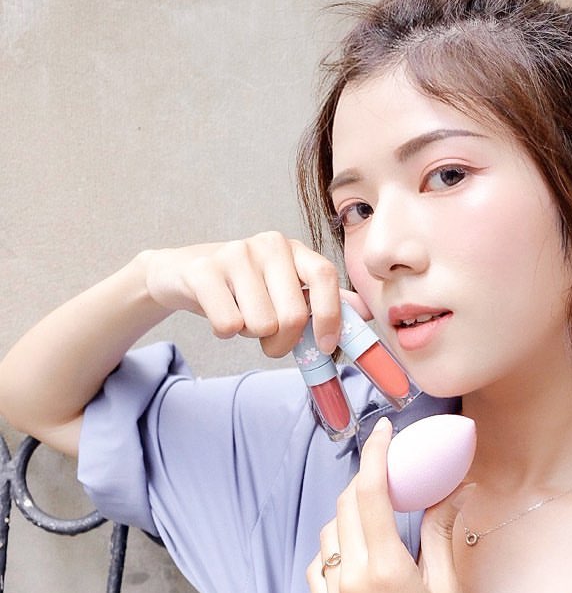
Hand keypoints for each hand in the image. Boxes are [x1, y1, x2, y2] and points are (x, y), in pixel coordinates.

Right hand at [139, 231, 367, 356]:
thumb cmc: (244, 287)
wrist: (183, 273)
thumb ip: (325, 300)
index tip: (326, 347)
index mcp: (294, 249)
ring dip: (252, 335)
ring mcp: (234, 254)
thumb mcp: (287, 288)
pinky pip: (228, 325)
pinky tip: (220, 312)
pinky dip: (226, 331)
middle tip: (269, 338)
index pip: (325, 277)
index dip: (330, 317)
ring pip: (261, 325)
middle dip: (282, 342)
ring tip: (242, 316)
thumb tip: (367, 313)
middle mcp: (268, 245)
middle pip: (293, 316)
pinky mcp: (202, 272)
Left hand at [307, 418, 480, 592]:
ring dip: (349, 515)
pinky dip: (335, 550)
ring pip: (328, 537)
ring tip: (378, 517)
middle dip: (365, 481)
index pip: (369, 495)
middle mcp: (348, 584)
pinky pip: (319, 570)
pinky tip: (358, 557)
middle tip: (391, 475)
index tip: (383, 432)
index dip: (375, 456)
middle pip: (345, 509)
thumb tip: (453, 491)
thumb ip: (440, 536)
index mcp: (384, 571)